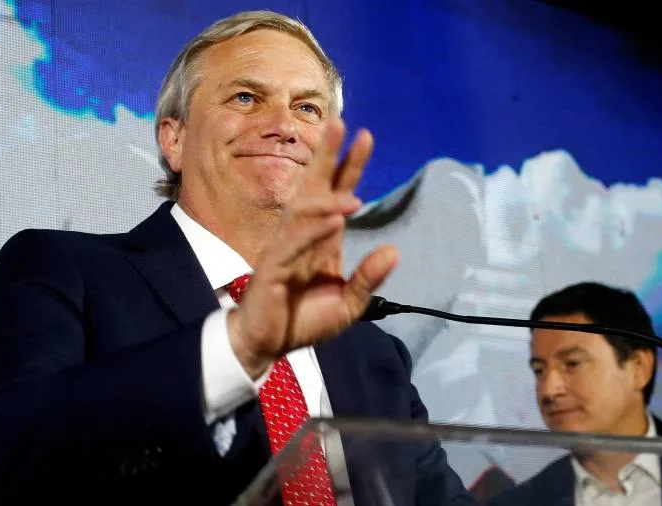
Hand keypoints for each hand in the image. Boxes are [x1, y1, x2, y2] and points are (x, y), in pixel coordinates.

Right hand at [228, 118, 399, 377]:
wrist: (267, 344)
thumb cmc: (303, 320)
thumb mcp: (349, 304)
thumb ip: (369, 278)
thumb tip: (394, 250)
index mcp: (321, 239)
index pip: (336, 194)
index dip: (349, 166)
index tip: (365, 137)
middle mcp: (303, 236)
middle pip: (315, 188)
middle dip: (328, 157)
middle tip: (342, 124)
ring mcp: (286, 249)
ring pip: (304, 211)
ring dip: (326, 193)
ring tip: (346, 173)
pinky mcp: (273, 268)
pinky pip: (295, 244)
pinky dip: (315, 231)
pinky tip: (335, 218)